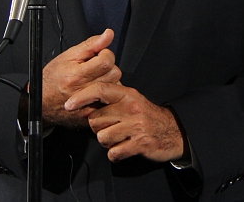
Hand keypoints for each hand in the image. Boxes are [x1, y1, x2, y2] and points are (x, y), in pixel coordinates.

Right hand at [41, 29, 121, 128]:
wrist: (42, 102)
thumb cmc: (53, 78)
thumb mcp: (69, 55)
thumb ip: (91, 44)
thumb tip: (109, 34)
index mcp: (76, 75)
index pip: (106, 61)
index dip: (105, 54)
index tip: (99, 55)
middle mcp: (83, 92)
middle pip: (114, 73)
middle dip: (108, 67)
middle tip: (95, 68)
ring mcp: (88, 106)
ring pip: (116, 87)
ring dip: (109, 81)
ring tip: (95, 80)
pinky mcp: (92, 116)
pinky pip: (111, 102)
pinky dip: (107, 95)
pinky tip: (97, 92)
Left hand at [66, 83, 185, 162]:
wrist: (174, 131)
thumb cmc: (147, 116)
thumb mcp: (132, 100)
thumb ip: (113, 98)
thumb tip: (87, 97)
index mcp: (128, 95)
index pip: (100, 90)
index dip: (81, 96)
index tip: (69, 104)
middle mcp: (131, 108)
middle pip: (96, 120)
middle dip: (99, 128)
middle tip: (111, 128)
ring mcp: (136, 126)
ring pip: (102, 137)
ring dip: (107, 142)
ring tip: (119, 138)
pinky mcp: (140, 144)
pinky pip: (114, 152)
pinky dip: (116, 154)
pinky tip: (124, 148)